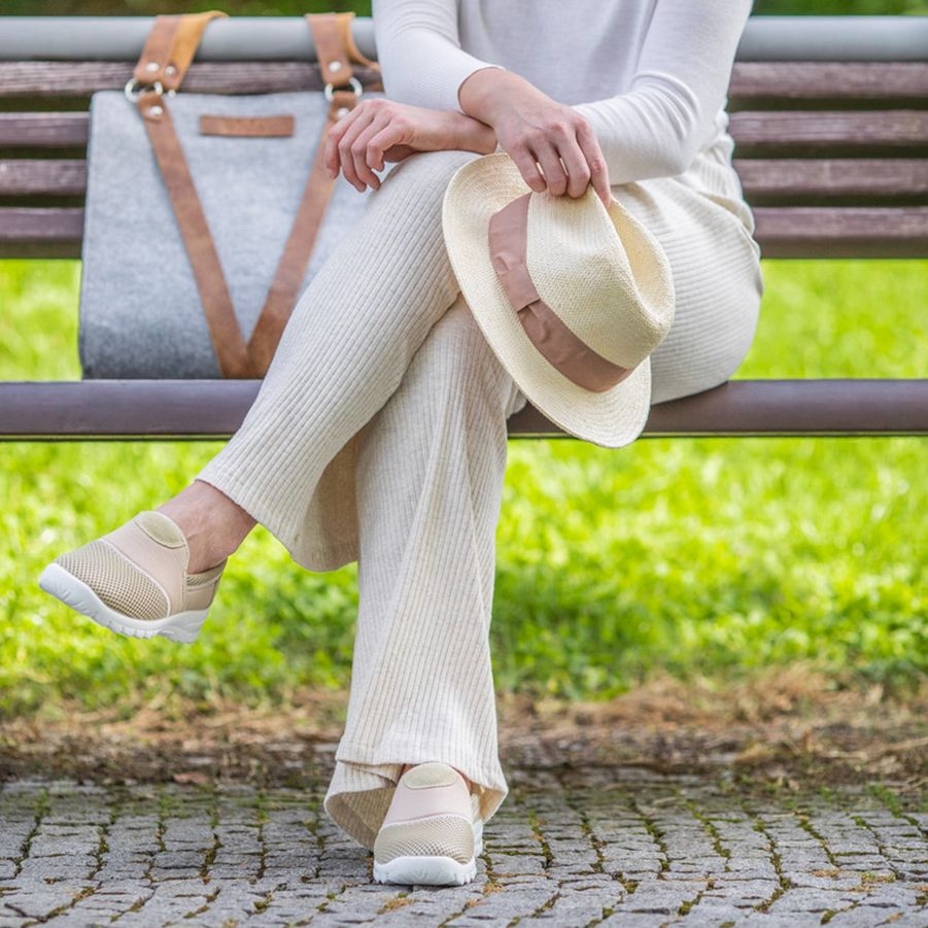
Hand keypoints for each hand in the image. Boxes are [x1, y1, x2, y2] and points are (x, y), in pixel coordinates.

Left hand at [325, 98, 495, 191]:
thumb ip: (363, 149)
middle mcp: (371, 107)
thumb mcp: (384, 146)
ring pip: (356, 149)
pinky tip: (381, 172)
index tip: (333, 177)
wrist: (448, 133)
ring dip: (362, 173)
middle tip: (361, 188)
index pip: (334, 134)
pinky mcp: (398, 123)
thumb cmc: (416, 142)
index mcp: (365, 110)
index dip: (329, 158)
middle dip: (349, 172)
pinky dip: (372, 164)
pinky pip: (372, 148)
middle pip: (343, 145)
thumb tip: (341, 166)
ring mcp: (385, 113)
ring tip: (373, 185)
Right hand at [459, 69, 610, 205]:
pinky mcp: (517, 145)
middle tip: (570, 193)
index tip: (603, 206)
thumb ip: (583, 150)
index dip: (602, 189)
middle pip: (580, 175)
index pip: (597, 164)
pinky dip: (538, 187)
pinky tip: (539, 183)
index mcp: (580, 125)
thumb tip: (597, 189)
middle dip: (577, 192)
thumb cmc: (546, 120)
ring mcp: (538, 136)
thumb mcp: (570, 125)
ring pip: (557, 180)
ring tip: (554, 188)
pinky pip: (533, 179)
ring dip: (557, 191)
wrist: (511, 99)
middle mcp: (561, 129)